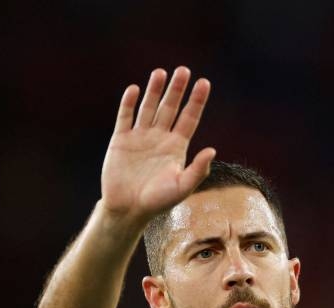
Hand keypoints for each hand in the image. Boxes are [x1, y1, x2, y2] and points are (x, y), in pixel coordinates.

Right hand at [101, 66, 215, 226]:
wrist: (128, 210)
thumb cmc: (158, 202)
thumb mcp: (182, 187)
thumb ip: (198, 170)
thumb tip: (212, 150)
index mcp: (176, 147)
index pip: (189, 118)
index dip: (196, 101)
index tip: (204, 83)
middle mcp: (159, 138)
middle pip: (170, 108)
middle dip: (177, 89)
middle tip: (184, 70)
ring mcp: (140, 137)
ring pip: (148, 108)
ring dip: (154, 90)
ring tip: (160, 73)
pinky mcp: (121, 140)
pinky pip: (125, 117)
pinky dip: (129, 104)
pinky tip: (134, 90)